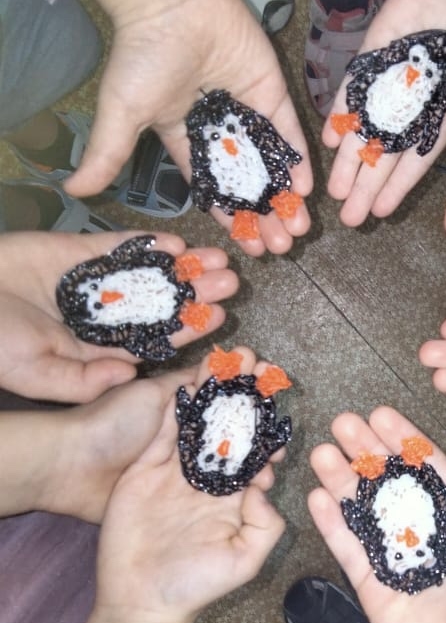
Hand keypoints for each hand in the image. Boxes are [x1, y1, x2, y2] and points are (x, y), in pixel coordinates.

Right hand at [0, 230, 237, 402]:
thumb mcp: (37, 374)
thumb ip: (84, 380)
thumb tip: (131, 374)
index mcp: (97, 349)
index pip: (153, 339)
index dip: (186, 329)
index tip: (218, 318)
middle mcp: (102, 317)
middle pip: (160, 304)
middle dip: (194, 294)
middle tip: (231, 283)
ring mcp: (91, 283)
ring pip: (147, 274)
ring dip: (181, 268)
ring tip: (215, 259)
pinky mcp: (75, 252)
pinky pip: (117, 247)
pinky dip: (145, 244)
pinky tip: (176, 242)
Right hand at [64, 0, 312, 257]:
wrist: (173, 1)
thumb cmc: (143, 56)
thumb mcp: (122, 112)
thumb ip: (107, 155)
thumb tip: (73, 189)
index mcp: (185, 140)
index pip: (213, 190)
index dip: (231, 218)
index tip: (248, 247)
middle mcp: (220, 130)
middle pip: (248, 184)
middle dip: (264, 216)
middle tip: (281, 247)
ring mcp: (247, 111)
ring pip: (272, 164)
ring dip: (285, 197)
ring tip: (298, 230)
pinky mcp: (271, 92)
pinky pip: (289, 133)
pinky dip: (298, 161)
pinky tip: (306, 191)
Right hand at [95, 347, 285, 622]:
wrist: (139, 599)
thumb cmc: (196, 586)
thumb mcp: (244, 560)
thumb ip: (265, 526)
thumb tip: (265, 488)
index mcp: (236, 497)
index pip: (257, 454)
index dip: (268, 427)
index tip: (279, 397)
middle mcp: (209, 479)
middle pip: (231, 429)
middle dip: (244, 398)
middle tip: (258, 364)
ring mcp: (177, 473)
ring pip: (200, 424)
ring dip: (212, 393)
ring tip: (226, 358)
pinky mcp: (146, 469)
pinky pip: (164, 434)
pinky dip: (175, 410)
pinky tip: (188, 383)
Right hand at [307, 405, 445, 622]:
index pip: (430, 470)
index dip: (406, 442)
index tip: (382, 413)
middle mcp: (427, 533)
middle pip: (390, 484)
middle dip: (367, 453)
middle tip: (342, 421)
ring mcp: (398, 560)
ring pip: (365, 511)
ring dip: (344, 481)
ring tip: (322, 451)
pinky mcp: (376, 589)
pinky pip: (351, 551)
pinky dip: (334, 525)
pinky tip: (318, 497)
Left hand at [322, 0, 445, 226]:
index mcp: (444, 115)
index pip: (416, 160)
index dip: (399, 187)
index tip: (382, 213)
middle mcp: (414, 103)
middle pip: (386, 151)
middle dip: (368, 185)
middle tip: (350, 218)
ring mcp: (392, 78)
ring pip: (366, 126)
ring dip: (350, 159)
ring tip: (335, 192)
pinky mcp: (376, 51)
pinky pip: (355, 85)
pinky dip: (343, 110)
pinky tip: (331, 138)